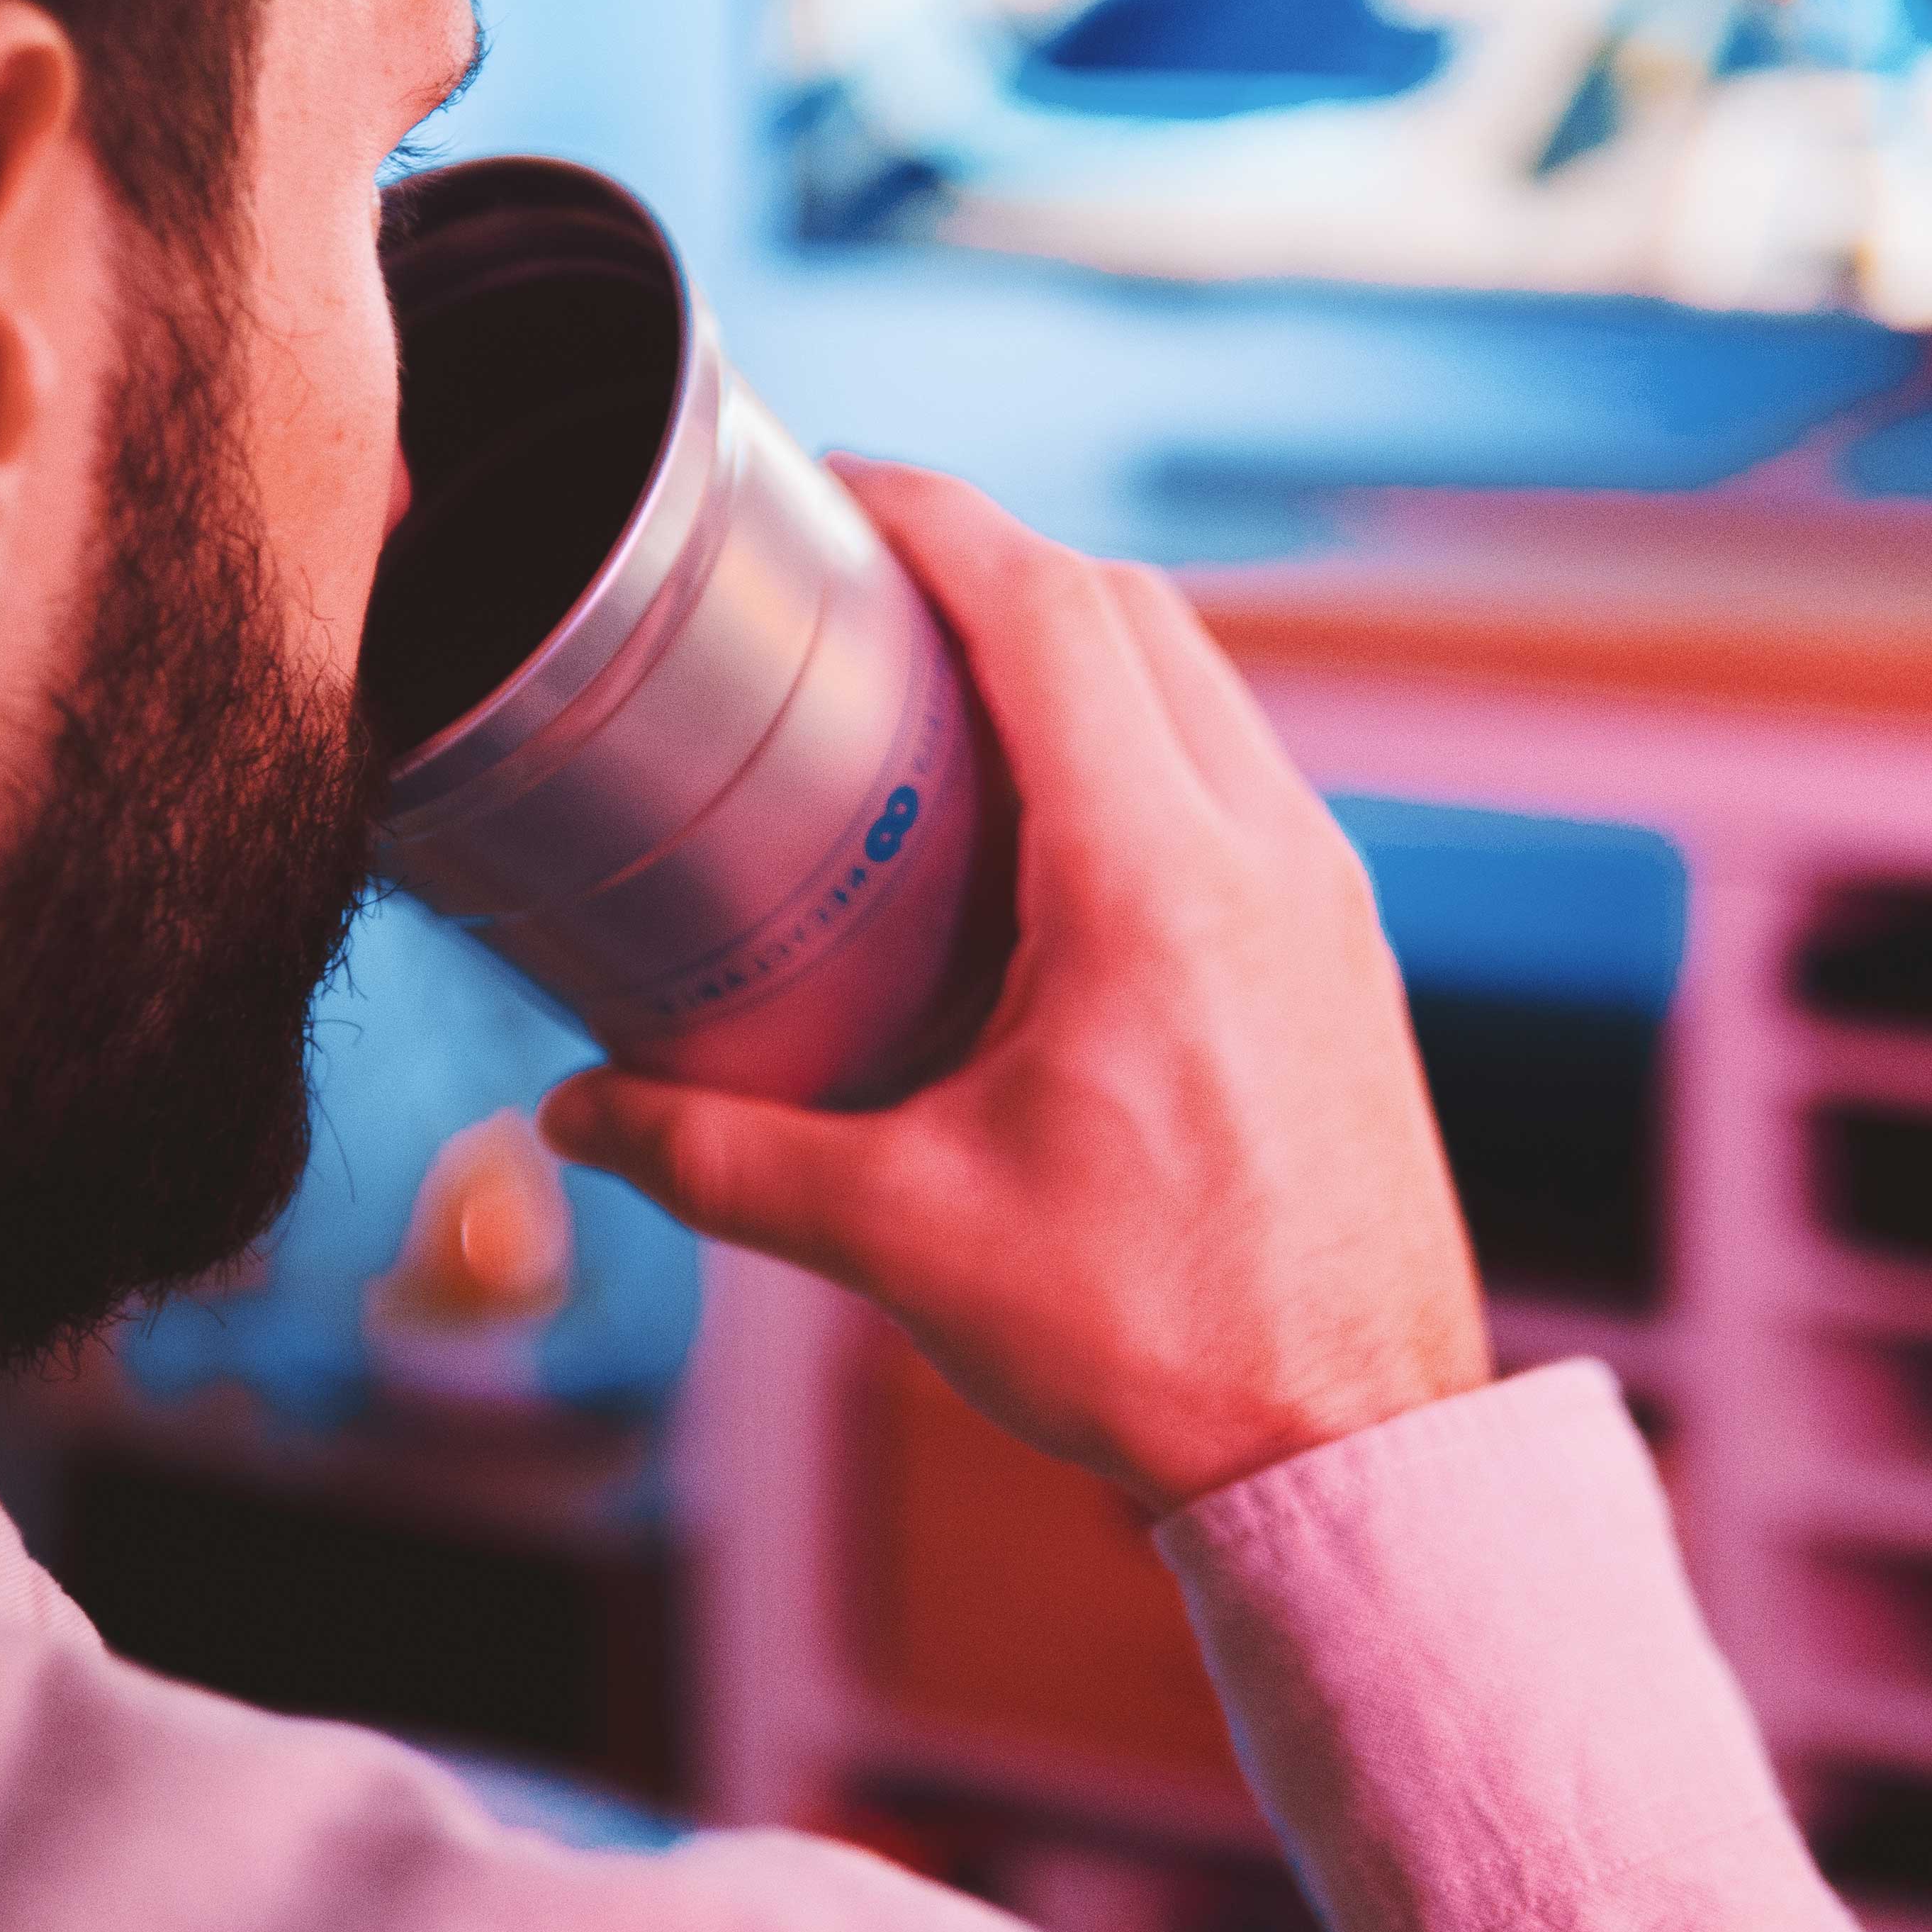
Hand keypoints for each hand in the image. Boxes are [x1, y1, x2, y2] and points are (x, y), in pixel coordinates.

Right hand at [538, 461, 1490, 1518]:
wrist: (1356, 1446)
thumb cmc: (1156, 1341)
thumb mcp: (906, 1240)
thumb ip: (723, 1157)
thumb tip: (576, 1114)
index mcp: (1155, 883)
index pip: (1046, 610)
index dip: (932, 517)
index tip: (834, 486)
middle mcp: (1263, 849)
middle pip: (1128, 605)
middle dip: (988, 556)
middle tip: (858, 579)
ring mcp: (1323, 889)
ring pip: (1199, 675)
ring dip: (1073, 636)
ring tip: (938, 676)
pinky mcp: (1341, 941)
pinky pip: (1235, 762)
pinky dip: (1137, 724)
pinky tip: (1044, 812)